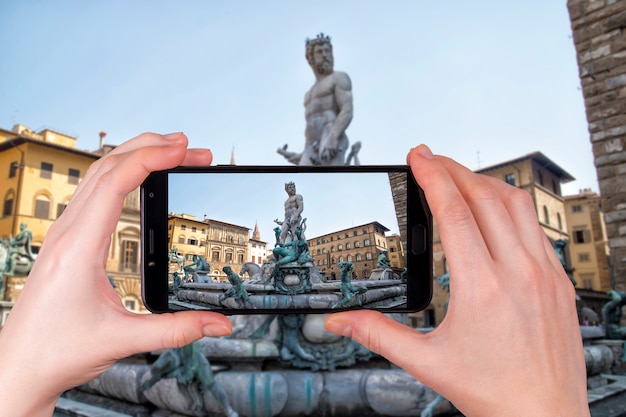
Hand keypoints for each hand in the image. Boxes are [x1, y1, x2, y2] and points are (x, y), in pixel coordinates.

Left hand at [0, 133, 231, 415]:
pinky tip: (139, 179)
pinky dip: (122, 174)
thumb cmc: (56, 351)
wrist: (18, 367)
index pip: (115, 182)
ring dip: (135, 156)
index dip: (152, 158)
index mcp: (78, 247)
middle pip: (107, 166)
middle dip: (151, 148)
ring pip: (98, 174)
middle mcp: (68, 232)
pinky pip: (94, 191)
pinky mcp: (68, 241)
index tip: (183, 149)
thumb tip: (219, 324)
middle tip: (191, 147)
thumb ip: (177, 329)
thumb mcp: (123, 339)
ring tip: (172, 153)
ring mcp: (64, 234)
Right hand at [325, 145, 588, 416]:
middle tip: (431, 159)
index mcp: (482, 288)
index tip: (419, 155)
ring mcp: (546, 275)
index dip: (432, 176)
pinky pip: (536, 228)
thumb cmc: (492, 392)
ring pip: (517, 206)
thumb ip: (377, 335)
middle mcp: (519, 273)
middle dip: (454, 170)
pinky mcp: (560, 281)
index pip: (454, 213)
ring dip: (484, 183)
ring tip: (460, 178)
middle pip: (485, 197)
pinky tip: (495, 212)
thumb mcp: (426, 363)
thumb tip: (339, 321)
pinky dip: (511, 207)